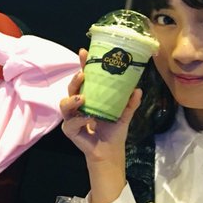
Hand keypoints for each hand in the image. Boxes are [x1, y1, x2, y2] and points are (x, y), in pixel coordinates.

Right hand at [59, 49, 140, 163]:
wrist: (110, 150)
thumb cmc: (114, 130)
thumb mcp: (124, 114)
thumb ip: (130, 103)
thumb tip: (138, 89)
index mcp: (89, 96)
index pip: (84, 78)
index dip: (83, 65)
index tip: (83, 53)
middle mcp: (78, 105)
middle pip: (71, 88)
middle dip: (74, 80)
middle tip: (83, 75)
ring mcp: (72, 117)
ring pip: (64, 104)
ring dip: (72, 100)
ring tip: (82, 98)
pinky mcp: (69, 130)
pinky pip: (71, 123)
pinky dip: (80, 121)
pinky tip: (90, 120)